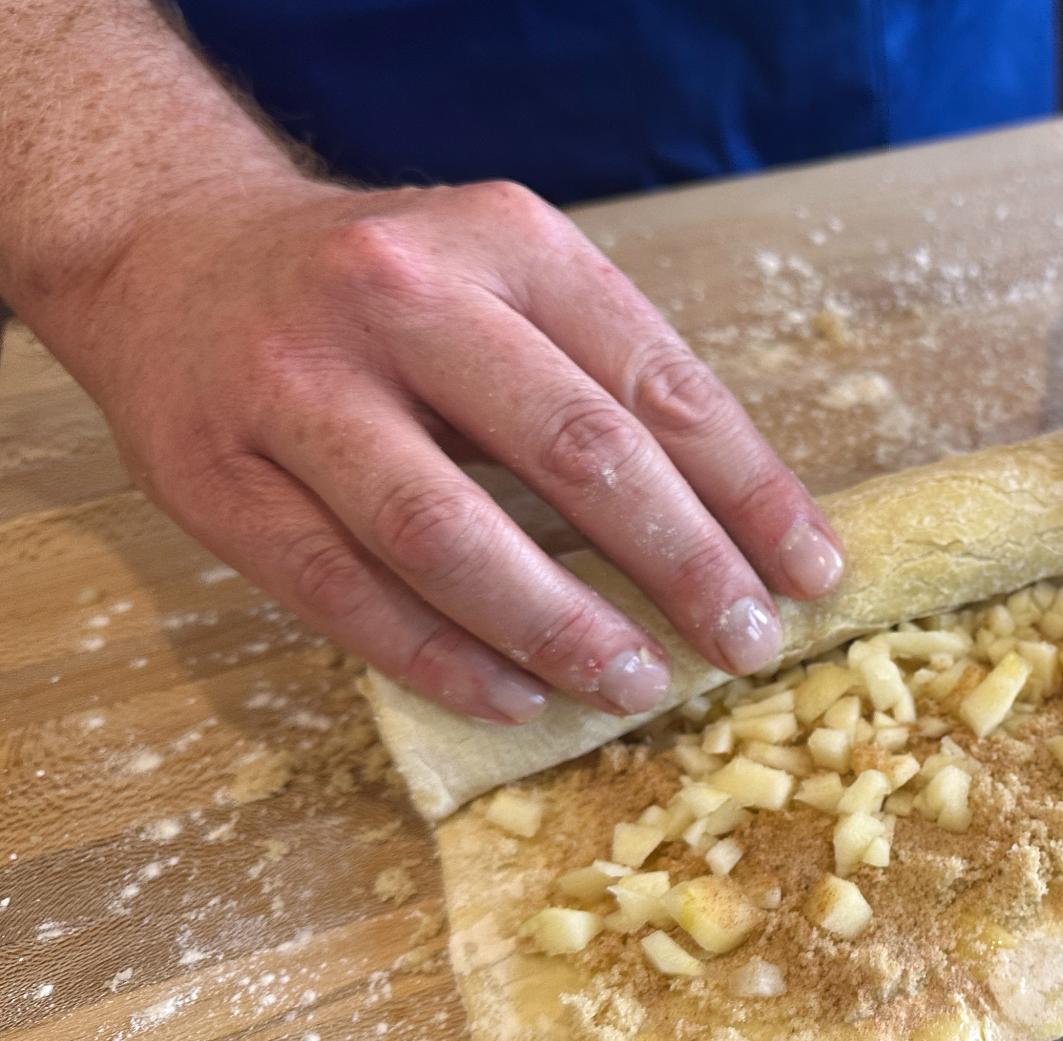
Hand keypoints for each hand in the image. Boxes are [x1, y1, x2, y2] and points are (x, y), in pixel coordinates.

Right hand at [37, 177, 844, 722]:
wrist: (171, 255)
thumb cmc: (388, 292)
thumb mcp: (511, 281)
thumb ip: (610, 379)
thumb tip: (746, 530)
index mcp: (506, 241)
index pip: (660, 382)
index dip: (751, 491)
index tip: (812, 574)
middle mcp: (400, 295)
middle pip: (575, 451)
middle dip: (683, 564)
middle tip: (747, 645)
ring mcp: (296, 385)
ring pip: (450, 532)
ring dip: (563, 626)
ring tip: (638, 684)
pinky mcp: (216, 477)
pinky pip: (345, 592)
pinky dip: (443, 658)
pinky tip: (517, 697)